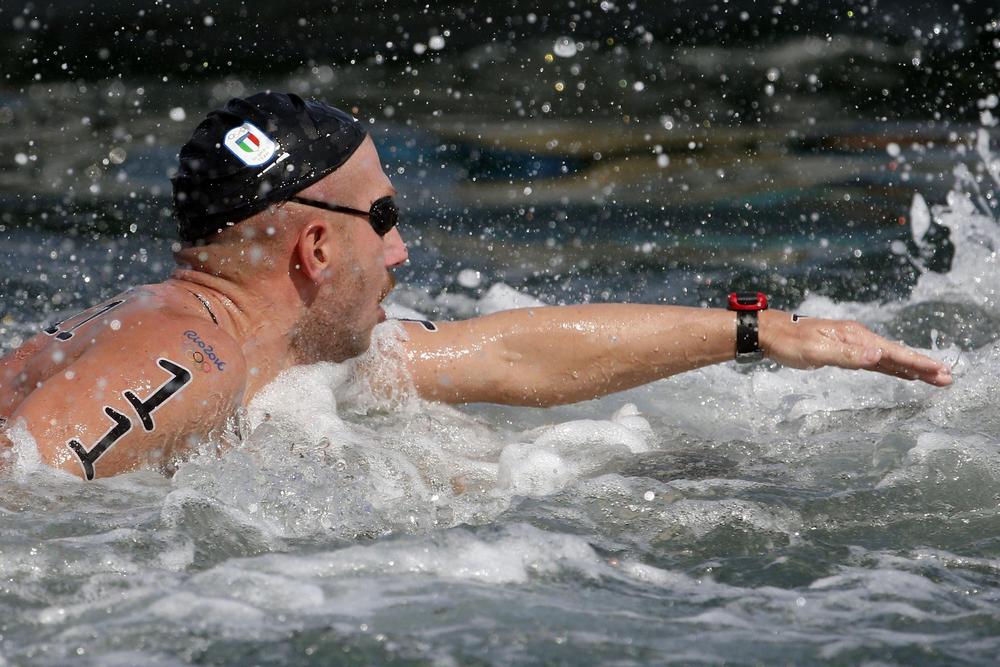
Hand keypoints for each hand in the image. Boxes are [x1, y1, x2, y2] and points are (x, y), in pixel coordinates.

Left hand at [758, 310, 952, 385]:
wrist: (770, 333)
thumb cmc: (789, 342)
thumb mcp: (816, 351)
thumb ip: (847, 355)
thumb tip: (877, 356)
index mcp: (854, 336)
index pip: (892, 352)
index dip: (917, 363)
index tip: (938, 371)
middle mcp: (858, 338)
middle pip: (897, 354)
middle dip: (922, 366)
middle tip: (948, 378)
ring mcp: (853, 344)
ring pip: (889, 359)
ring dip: (911, 368)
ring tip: (935, 377)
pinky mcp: (846, 351)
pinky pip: (876, 362)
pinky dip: (892, 369)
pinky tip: (903, 375)